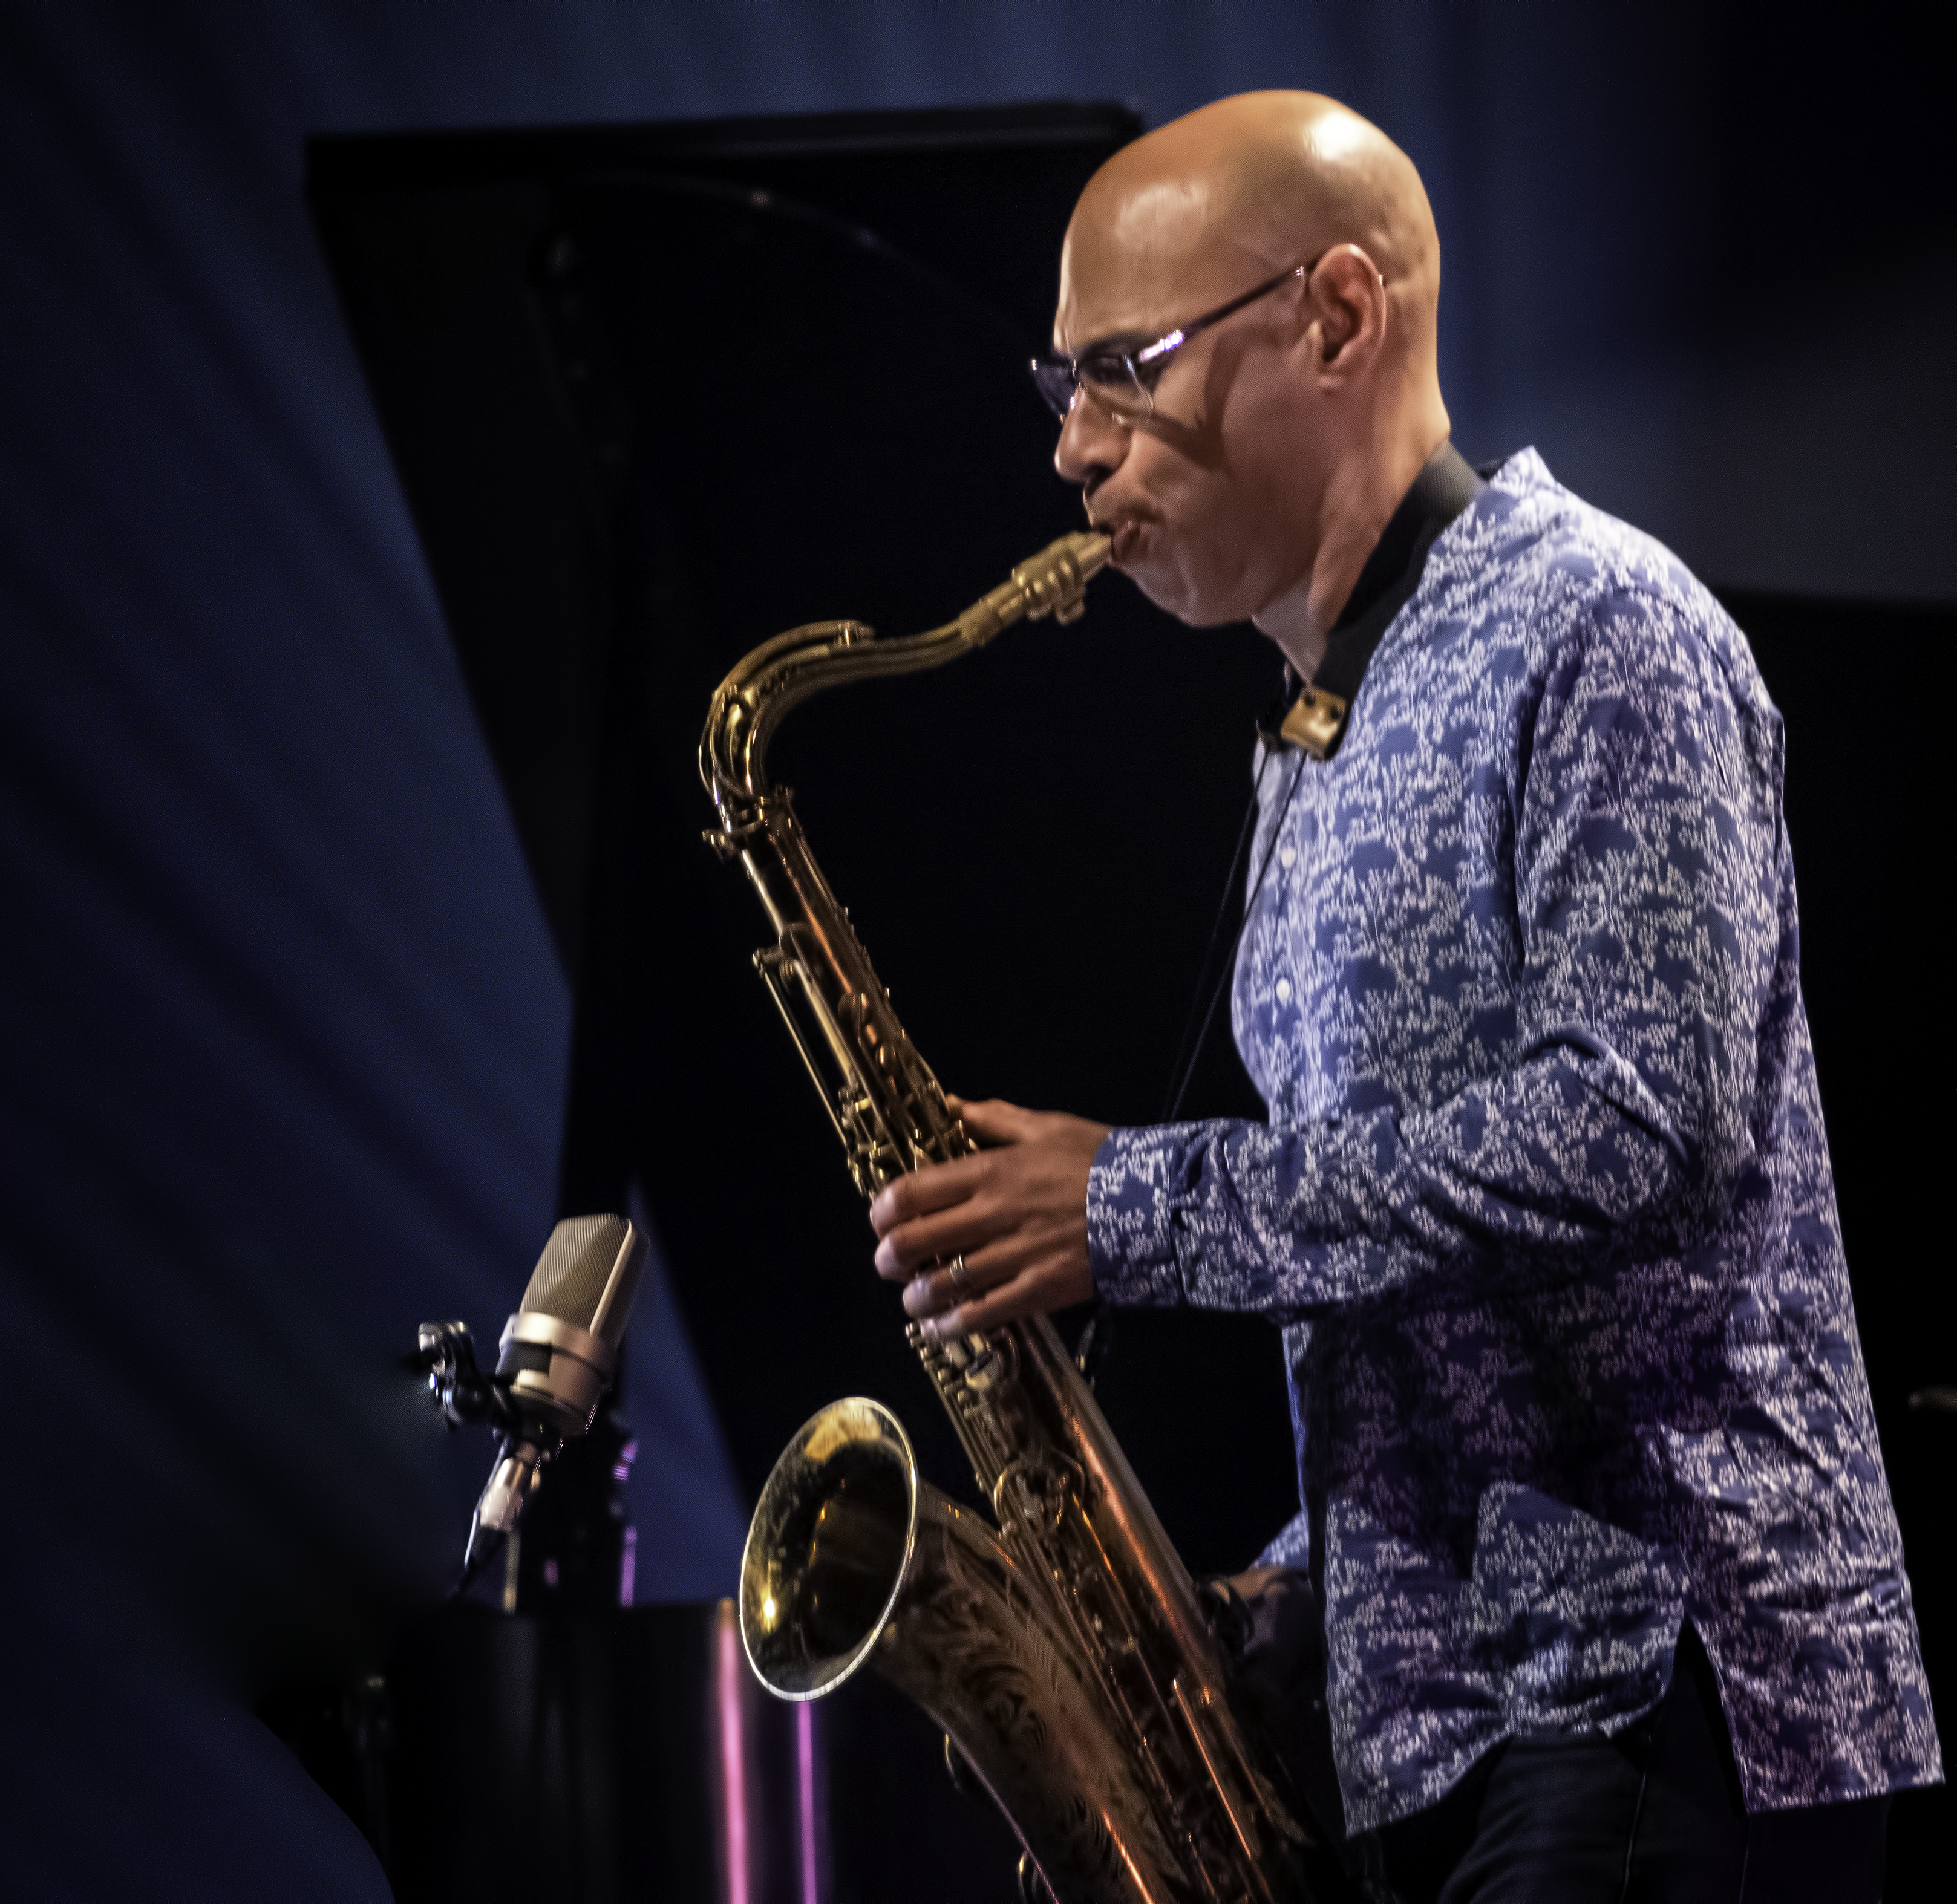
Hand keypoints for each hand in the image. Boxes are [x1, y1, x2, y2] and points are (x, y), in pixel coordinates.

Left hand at [869, 1096, 1110, 1340]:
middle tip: (888, 1263)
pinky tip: (941, 1328)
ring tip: (914, 1298)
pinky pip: (982, 1315)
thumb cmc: (1099, 1159)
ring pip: (941, 1284)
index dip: (882, 1211)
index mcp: (990, 1171)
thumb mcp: (1044, 1126)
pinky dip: (952, 1326)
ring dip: (916, 1296)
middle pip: (914, 1242)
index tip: (880, 1220)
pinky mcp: (1038, 1290)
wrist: (1155, 1201)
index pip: (912, 1192)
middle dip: (889, 1258)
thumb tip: (949, 1104)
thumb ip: (990, 1119)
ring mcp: (1015, 1255)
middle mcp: (993, 1215)